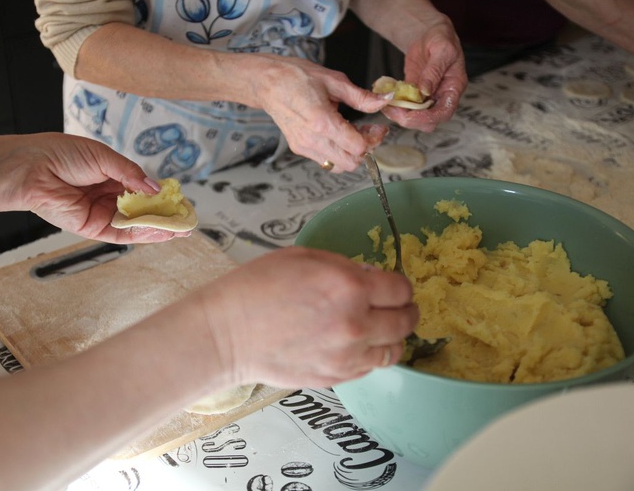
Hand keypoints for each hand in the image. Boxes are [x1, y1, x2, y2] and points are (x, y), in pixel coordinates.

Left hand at [17, 133, 190, 243]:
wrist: (32, 168)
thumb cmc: (61, 154)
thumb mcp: (105, 157)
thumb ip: (132, 174)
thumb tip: (156, 188)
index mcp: (111, 176)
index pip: (143, 190)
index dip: (162, 196)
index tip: (180, 201)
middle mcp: (108, 197)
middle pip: (142, 210)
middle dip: (165, 216)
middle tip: (186, 220)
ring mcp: (101, 213)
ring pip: (135, 224)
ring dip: (158, 227)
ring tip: (180, 229)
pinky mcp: (92, 227)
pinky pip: (121, 233)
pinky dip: (142, 233)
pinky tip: (160, 231)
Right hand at [198, 247, 418, 387]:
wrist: (227, 333)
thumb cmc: (256, 288)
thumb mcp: (303, 257)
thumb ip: (344, 266)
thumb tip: (369, 278)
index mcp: (349, 287)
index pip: (401, 289)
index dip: (400, 286)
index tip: (393, 287)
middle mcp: (356, 324)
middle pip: (406, 321)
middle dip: (406, 311)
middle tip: (398, 307)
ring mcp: (347, 356)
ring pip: (394, 350)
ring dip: (392, 337)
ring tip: (380, 329)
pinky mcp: (336, 377)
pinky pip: (370, 368)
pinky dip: (370, 356)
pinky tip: (356, 345)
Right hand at [253, 55, 389, 172]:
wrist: (267, 83)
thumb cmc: (296, 77)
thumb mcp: (334, 81)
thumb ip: (361, 96)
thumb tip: (385, 100)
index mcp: (322, 121)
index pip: (357, 147)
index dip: (373, 139)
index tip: (377, 127)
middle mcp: (312, 139)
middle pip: (350, 163)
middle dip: (364, 150)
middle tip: (367, 131)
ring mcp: (304, 146)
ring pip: (338, 166)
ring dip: (350, 154)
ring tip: (351, 133)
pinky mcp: (299, 148)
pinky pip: (325, 161)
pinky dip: (336, 153)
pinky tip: (336, 134)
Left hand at [380, 21, 466, 131]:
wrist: (428, 34)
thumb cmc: (441, 38)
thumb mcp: (441, 50)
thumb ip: (433, 71)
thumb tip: (426, 91)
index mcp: (454, 87)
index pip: (445, 112)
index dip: (428, 118)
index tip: (410, 116)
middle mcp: (442, 96)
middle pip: (429, 121)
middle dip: (410, 119)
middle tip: (393, 111)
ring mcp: (428, 98)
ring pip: (415, 117)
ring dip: (400, 115)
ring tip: (388, 105)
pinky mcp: (414, 96)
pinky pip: (405, 107)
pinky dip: (395, 106)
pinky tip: (386, 98)